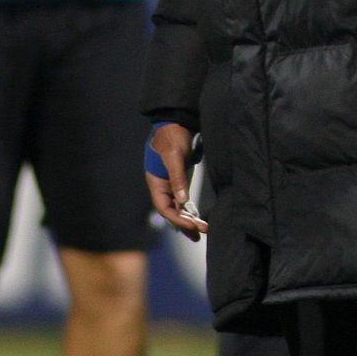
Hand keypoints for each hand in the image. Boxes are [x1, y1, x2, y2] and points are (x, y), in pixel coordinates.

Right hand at [146, 123, 207, 241]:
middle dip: (183, 224)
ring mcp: (170, 183)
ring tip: (200, 232)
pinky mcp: (180, 179)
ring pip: (177, 207)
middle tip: (199, 234)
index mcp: (156, 181)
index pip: (163, 207)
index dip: (176, 218)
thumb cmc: (172, 136)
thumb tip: (182, 201)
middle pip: (170, 211)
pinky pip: (183, 200)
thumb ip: (177, 178)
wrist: (177, 121)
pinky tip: (197, 218)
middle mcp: (162, 185)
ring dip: (187, 220)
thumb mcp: (174, 155)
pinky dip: (190, 210)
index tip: (192, 225)